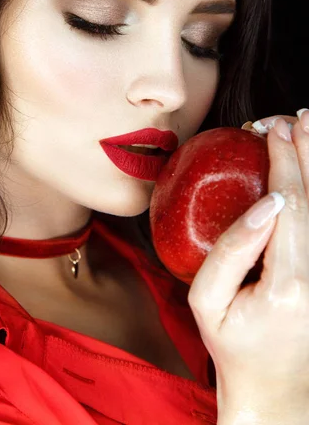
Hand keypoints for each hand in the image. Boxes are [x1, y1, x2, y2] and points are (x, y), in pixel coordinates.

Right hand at [187, 110, 308, 422]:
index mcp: (289, 283)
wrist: (274, 388)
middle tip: (299, 117)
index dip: (283, 162)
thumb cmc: (233, 343)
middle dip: (308, 152)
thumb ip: (231, 251)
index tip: (272, 131)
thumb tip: (266, 205)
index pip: (292, 205)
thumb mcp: (207, 301)